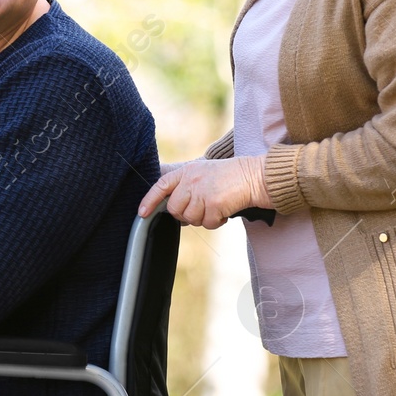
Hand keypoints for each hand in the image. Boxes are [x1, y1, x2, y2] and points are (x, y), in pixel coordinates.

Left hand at [138, 156, 270, 228]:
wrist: (253, 176)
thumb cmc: (229, 177)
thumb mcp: (203, 173)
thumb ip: (186, 187)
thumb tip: (175, 211)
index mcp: (186, 172)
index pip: (161, 186)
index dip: (149, 200)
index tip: (142, 213)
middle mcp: (191, 180)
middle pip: (174, 209)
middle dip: (185, 215)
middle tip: (202, 208)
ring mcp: (201, 192)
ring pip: (190, 218)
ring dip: (203, 218)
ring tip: (216, 207)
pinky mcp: (213, 203)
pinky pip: (207, 223)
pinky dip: (216, 222)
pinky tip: (224, 211)